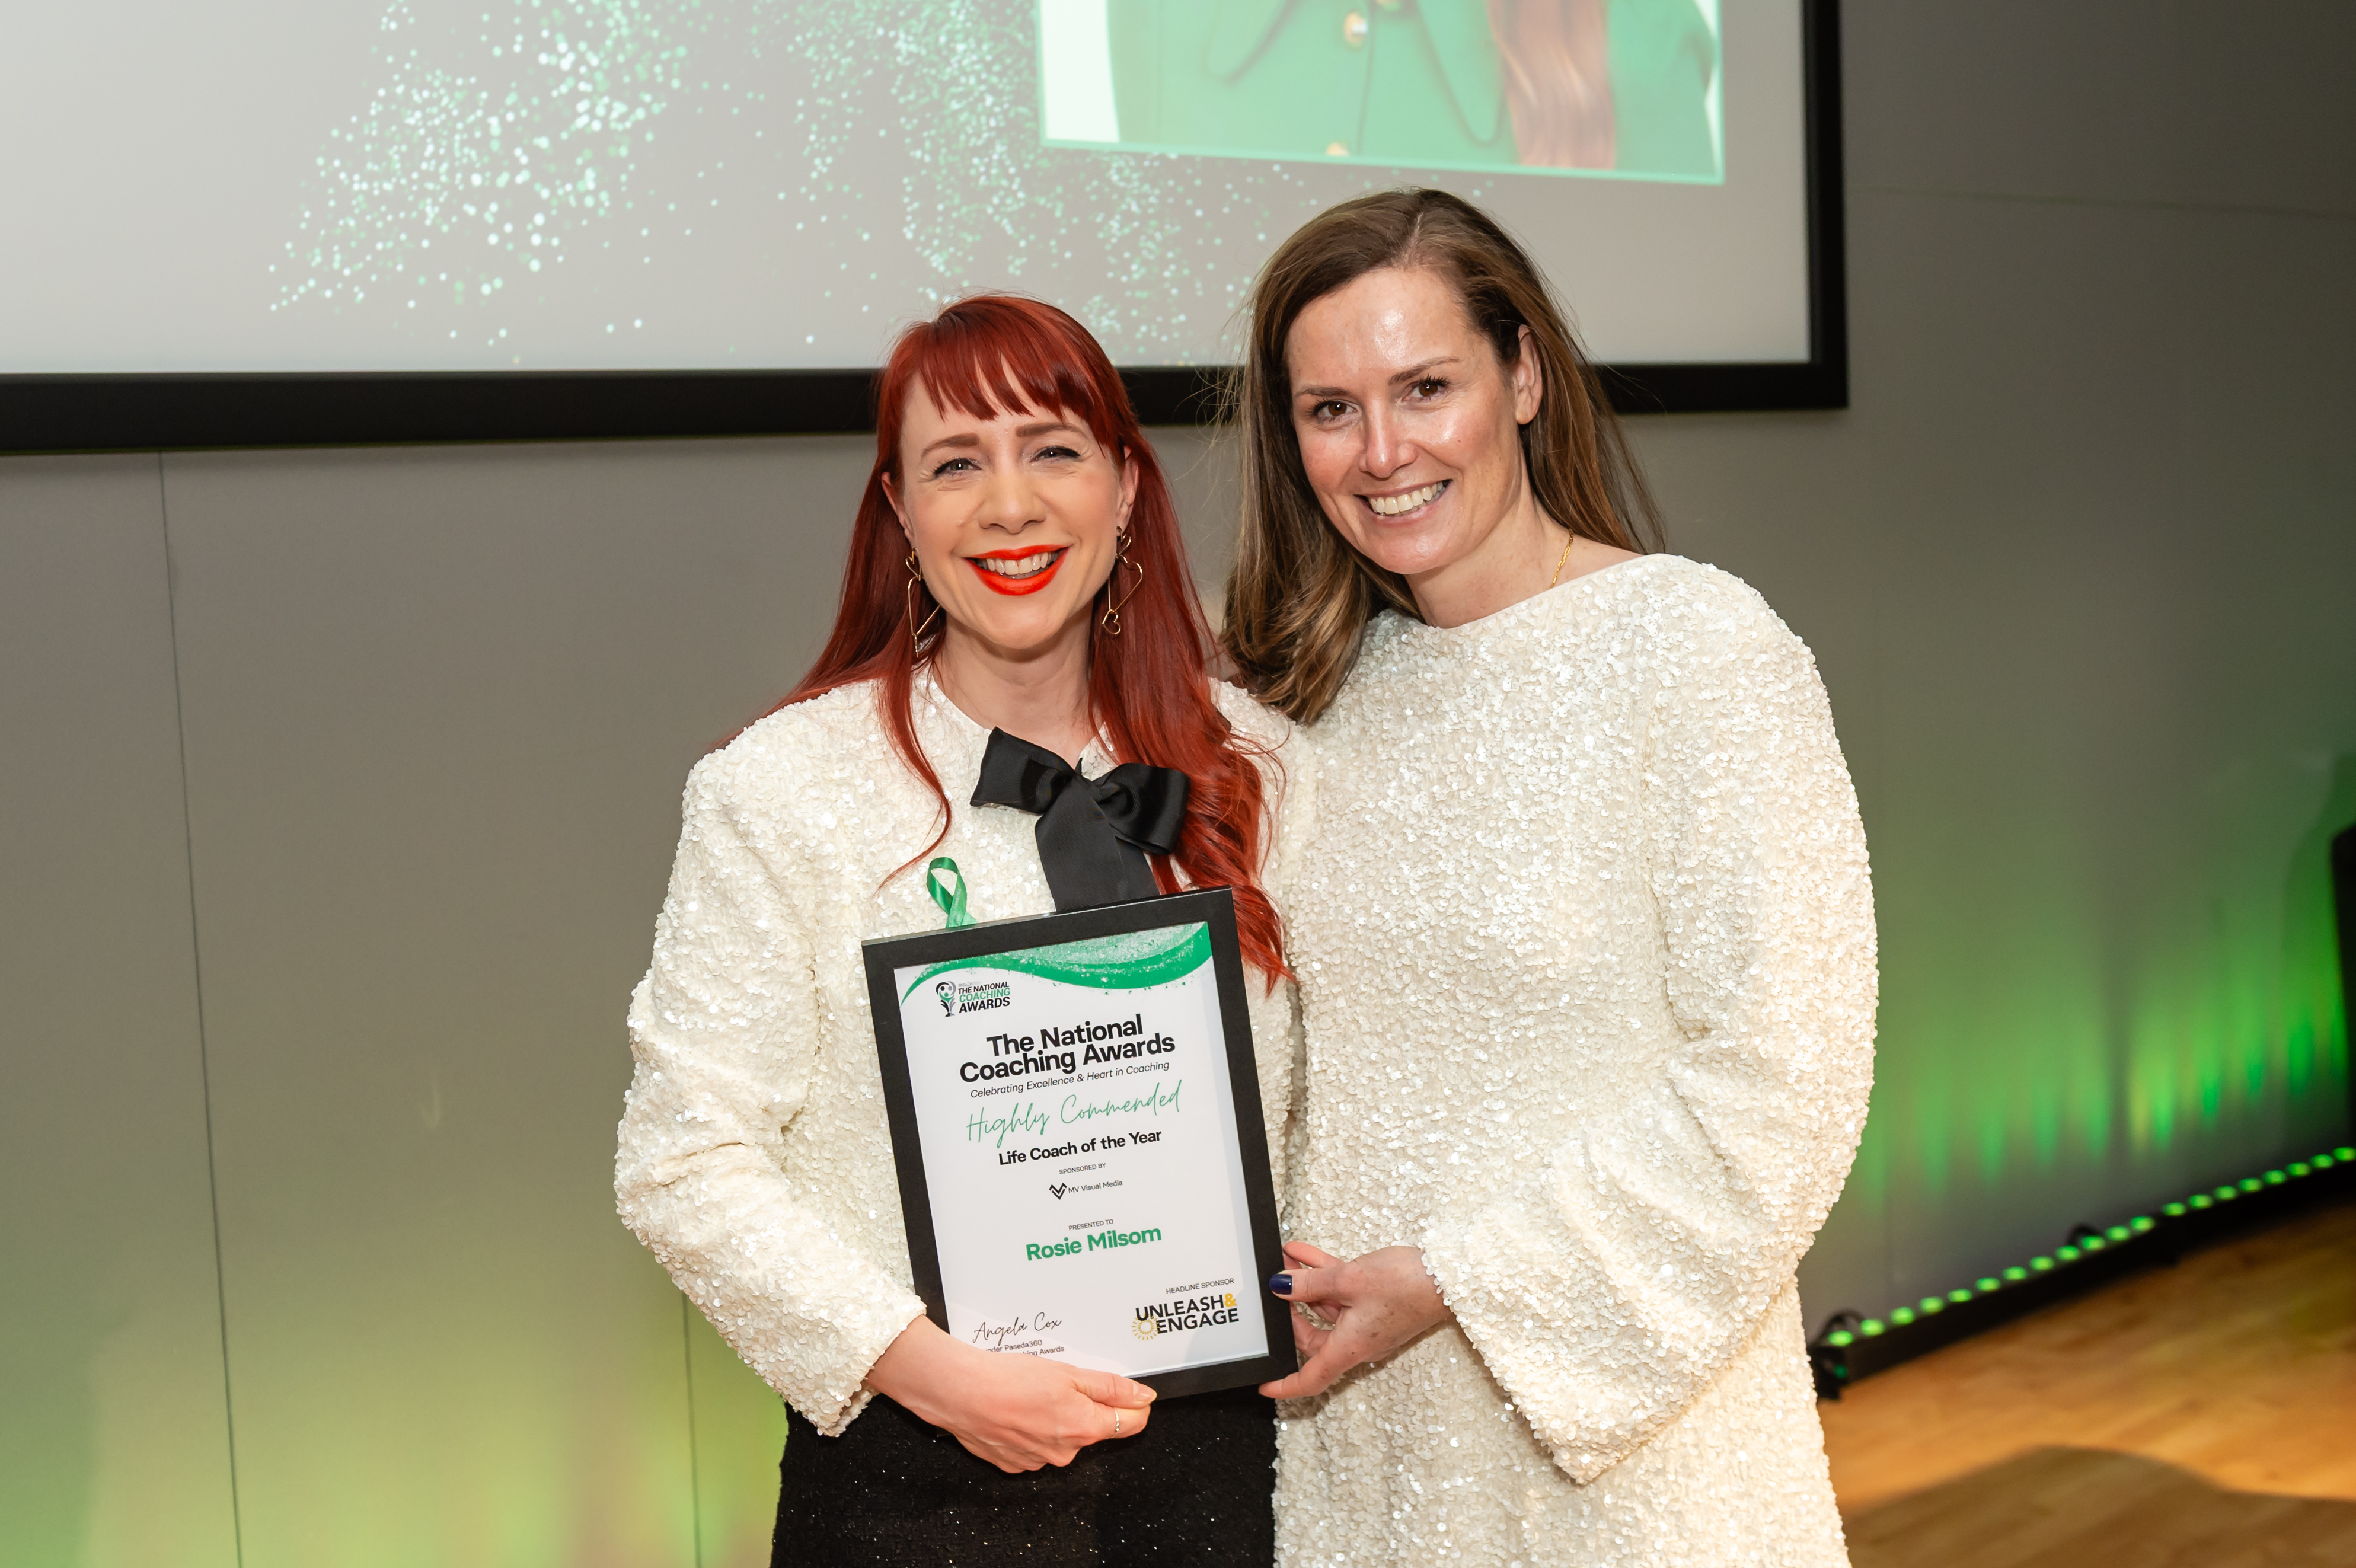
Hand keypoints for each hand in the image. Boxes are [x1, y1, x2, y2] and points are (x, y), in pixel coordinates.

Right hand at [863, 1315, 1154, 1472]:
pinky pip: (1035, 1446)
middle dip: (1085, 1406)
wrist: (960, 1394)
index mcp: (1083, 1428)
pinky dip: (1031, 1429)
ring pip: (1062, 1437)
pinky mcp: (1015, 1464)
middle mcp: (1065, 1452)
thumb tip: (1143, 1396)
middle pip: (1093, 1429)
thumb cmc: (1008, 1380)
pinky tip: (1016, 1410)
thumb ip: (1110, 1387)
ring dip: (1056, 1418)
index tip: (1127, 1391)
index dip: (1133, 1403)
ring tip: (1031, 1394)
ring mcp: (1039, 1461)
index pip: (1131, 1424)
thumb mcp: (1069, 1372)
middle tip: (1061, 1382)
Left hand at [1258, 1242, 1453, 1400]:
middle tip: (1274, 1286)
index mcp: (1350, 1347)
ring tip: (1285, 1259)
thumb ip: (1309, 1282)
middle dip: (1290, 1312)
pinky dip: (1323, 1276)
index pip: (1310, 1379)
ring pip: (1327, 1309)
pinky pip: (1342, 1294)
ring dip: (1305, 1285)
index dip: (1285, 1386)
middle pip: (1313, 1338)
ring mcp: (1368, 1323)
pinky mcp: (1377, 1305)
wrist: (1448, 1276)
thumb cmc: (1408, 1286)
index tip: (1264, 1385)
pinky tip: (1304, 1253)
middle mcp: (1358, 1341)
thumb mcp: (1348, 1279)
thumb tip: (1281, 1286)